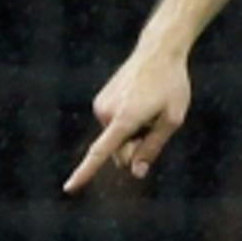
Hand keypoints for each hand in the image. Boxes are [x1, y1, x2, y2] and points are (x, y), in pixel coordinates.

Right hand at [63, 42, 191, 193]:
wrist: (157, 52)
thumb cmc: (171, 86)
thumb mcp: (172, 120)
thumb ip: (152, 148)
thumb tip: (136, 173)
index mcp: (124, 118)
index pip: (101, 152)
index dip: (86, 172)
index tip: (69, 188)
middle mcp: (106, 113)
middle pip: (119, 152)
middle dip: (137, 148)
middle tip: (155, 122)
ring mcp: (100, 107)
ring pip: (117, 140)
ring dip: (134, 134)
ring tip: (148, 108)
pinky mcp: (100, 103)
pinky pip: (114, 127)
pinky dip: (128, 124)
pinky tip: (140, 103)